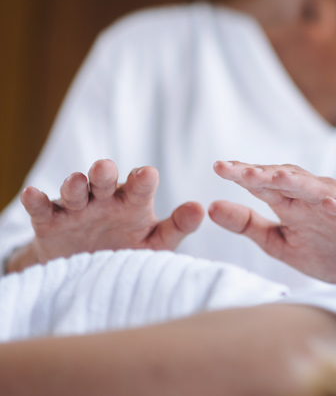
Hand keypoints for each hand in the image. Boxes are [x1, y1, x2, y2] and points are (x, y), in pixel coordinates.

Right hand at [9, 160, 203, 271]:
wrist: (91, 269)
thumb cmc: (129, 250)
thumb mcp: (155, 242)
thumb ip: (177, 227)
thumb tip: (201, 208)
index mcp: (133, 202)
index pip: (140, 185)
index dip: (143, 179)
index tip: (147, 175)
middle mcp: (106, 199)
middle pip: (105, 179)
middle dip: (105, 172)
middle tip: (105, 169)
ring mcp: (78, 208)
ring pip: (75, 190)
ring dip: (75, 184)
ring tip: (77, 182)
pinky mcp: (52, 222)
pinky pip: (43, 209)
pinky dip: (37, 201)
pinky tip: (33, 194)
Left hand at [210, 161, 335, 286]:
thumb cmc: (327, 251)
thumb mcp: (278, 243)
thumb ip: (247, 225)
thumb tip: (210, 206)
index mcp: (290, 203)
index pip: (262, 184)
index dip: (242, 175)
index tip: (218, 167)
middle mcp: (312, 198)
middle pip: (285, 180)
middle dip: (262, 173)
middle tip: (237, 170)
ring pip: (316, 189)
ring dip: (297, 181)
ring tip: (277, 176)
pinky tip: (329, 203)